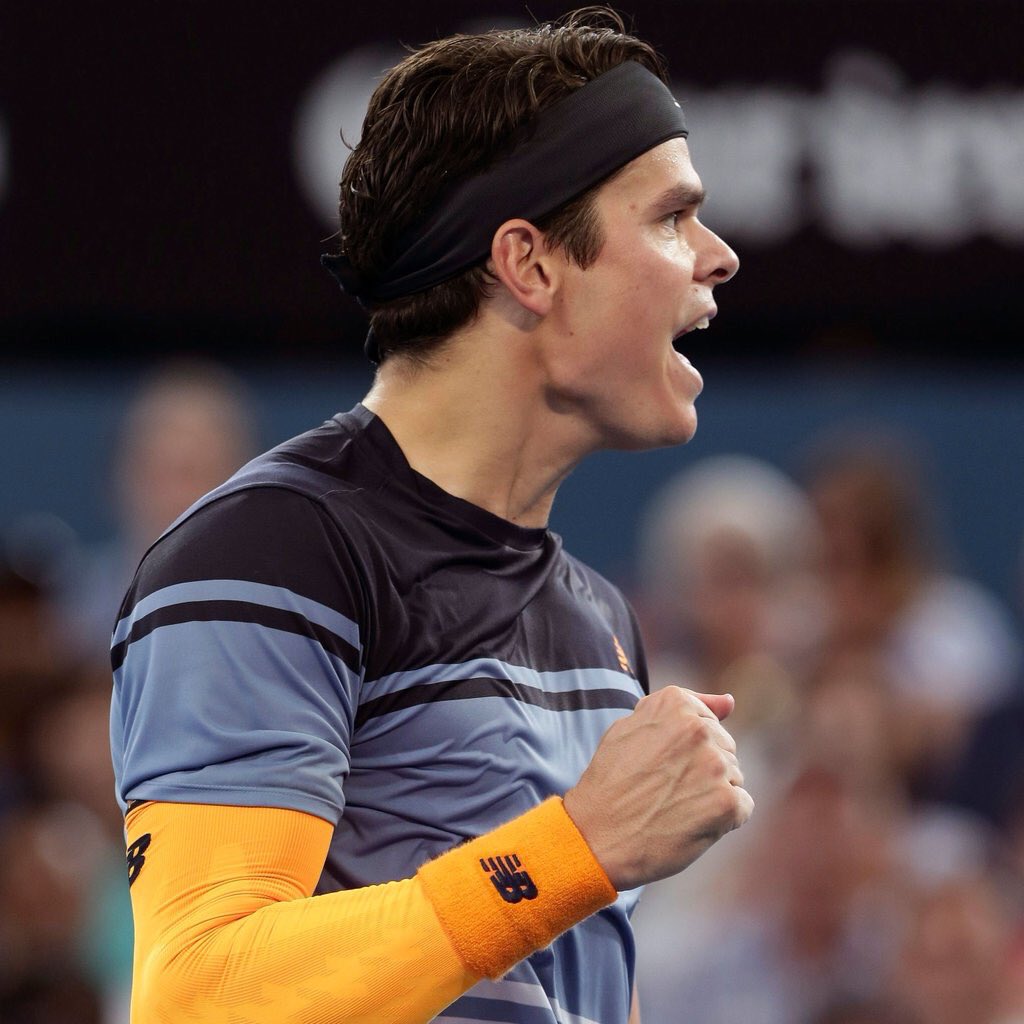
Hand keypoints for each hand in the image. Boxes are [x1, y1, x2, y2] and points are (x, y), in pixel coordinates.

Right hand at [563, 686, 752, 889]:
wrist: (597, 838)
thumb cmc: (611, 784)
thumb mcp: (630, 729)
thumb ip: (680, 709)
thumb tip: (730, 702)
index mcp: (675, 703)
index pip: (708, 721)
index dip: (686, 750)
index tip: (661, 765)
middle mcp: (698, 728)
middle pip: (725, 747)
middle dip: (703, 769)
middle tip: (664, 789)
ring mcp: (715, 765)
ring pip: (734, 776)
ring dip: (712, 793)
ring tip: (674, 806)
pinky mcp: (727, 802)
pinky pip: (742, 806)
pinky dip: (722, 819)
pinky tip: (691, 823)